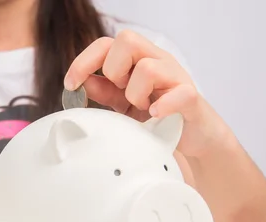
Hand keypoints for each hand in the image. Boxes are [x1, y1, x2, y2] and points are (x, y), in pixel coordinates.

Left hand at [64, 30, 228, 156]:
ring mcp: (175, 76)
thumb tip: (81, 83)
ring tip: (142, 109)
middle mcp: (157, 60)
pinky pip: (179, 93)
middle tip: (120, 92)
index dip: (84, 61)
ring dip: (136, 94)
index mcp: (138, 59)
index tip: (71, 84)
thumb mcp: (124, 103)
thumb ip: (105, 91)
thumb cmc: (158, 116)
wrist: (194, 137)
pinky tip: (155, 116)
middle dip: (114, 71)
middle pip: (127, 40)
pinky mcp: (191, 97)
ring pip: (147, 68)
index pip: (106, 44)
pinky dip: (163, 106)